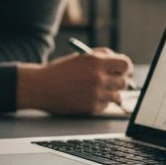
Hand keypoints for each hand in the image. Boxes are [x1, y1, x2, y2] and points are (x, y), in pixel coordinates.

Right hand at [17, 50, 133, 114]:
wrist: (40, 87)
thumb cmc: (59, 71)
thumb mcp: (80, 57)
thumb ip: (101, 57)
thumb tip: (121, 64)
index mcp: (95, 61)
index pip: (125, 64)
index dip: (125, 68)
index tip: (123, 71)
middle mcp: (98, 77)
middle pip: (124, 82)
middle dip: (119, 82)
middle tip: (112, 82)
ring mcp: (95, 93)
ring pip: (117, 96)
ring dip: (111, 93)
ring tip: (98, 90)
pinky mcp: (91, 107)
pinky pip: (105, 106)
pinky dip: (100, 103)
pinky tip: (88, 98)